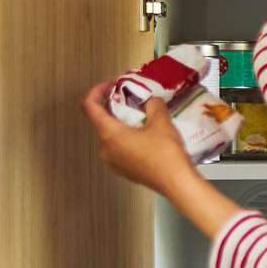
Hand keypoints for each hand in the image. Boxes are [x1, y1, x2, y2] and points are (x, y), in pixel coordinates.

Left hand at [81, 81, 195, 196]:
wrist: (176, 183)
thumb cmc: (165, 152)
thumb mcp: (161, 122)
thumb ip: (153, 105)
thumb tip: (151, 101)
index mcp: (109, 134)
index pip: (90, 107)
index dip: (96, 91)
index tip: (111, 84)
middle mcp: (105, 149)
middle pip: (100, 122)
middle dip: (113, 107)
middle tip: (132, 98)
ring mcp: (113, 163)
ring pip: (111, 137)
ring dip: (122, 123)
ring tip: (142, 117)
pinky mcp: (123, 171)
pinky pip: (119, 149)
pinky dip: (127, 138)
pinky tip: (146, 136)